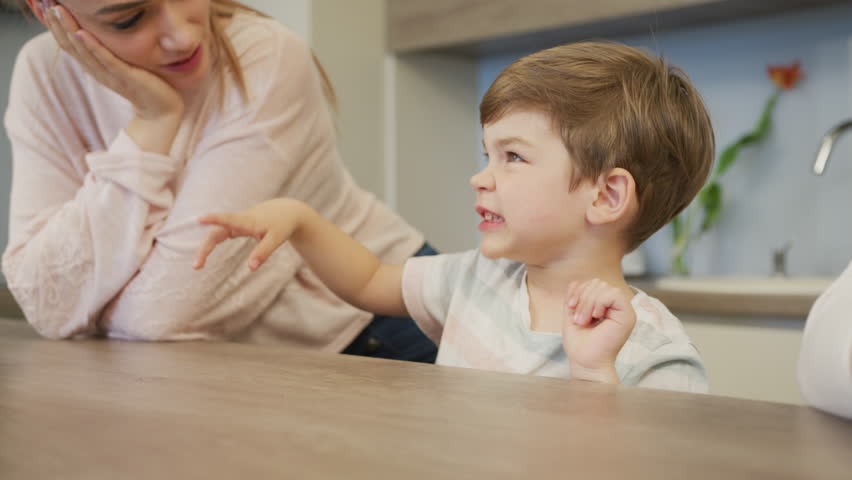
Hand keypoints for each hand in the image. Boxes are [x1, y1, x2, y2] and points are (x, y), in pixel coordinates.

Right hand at [41, 0, 182, 119]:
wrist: (161, 111)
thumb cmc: (143, 85)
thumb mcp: (120, 66)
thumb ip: (107, 53)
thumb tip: (96, 33)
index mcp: (94, 68)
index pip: (68, 45)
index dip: (55, 28)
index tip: (46, 8)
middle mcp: (98, 71)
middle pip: (70, 46)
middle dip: (57, 24)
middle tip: (46, 3)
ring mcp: (111, 75)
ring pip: (83, 51)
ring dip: (69, 29)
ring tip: (58, 11)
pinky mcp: (126, 76)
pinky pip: (106, 60)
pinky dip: (92, 47)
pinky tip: (82, 33)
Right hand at [194, 199, 307, 270]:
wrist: (287, 211)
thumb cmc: (282, 224)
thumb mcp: (276, 239)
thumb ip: (263, 253)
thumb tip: (251, 268)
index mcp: (248, 221)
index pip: (228, 219)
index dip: (214, 219)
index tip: (200, 219)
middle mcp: (239, 220)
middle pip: (216, 232)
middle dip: (205, 248)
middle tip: (196, 266)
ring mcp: (237, 222)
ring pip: (217, 234)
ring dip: (206, 247)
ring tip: (198, 265)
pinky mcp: (238, 226)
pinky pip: (221, 234)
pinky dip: (212, 243)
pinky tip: (204, 255)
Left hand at [562, 279, 636, 383]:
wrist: (585, 362)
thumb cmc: (579, 343)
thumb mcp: (572, 314)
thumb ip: (575, 297)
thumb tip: (575, 282)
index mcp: (604, 305)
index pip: (593, 283)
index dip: (579, 290)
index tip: (570, 306)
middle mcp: (616, 306)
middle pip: (598, 283)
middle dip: (583, 297)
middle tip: (578, 319)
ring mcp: (624, 310)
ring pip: (604, 287)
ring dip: (588, 302)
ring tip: (583, 321)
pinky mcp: (628, 315)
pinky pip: (614, 294)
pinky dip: (599, 302)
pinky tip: (595, 316)